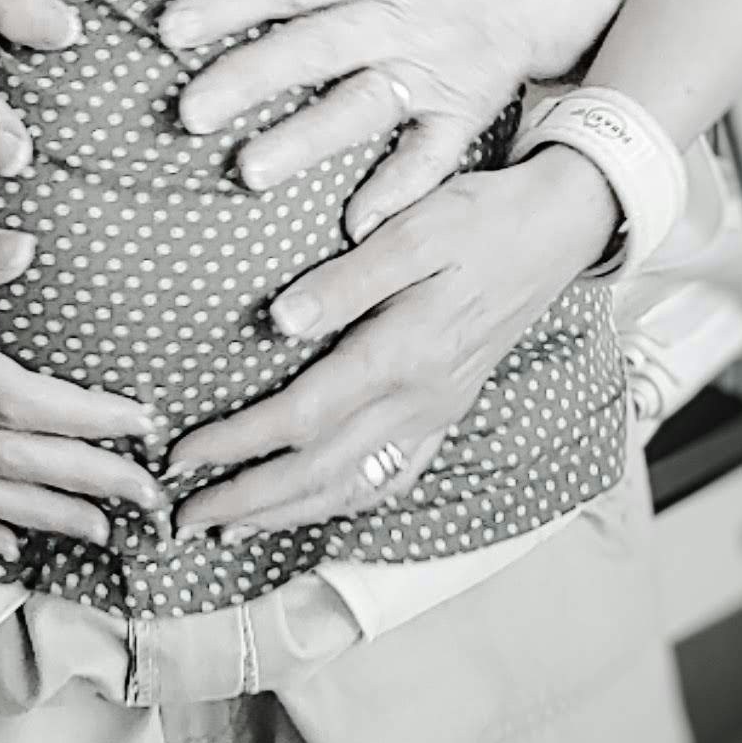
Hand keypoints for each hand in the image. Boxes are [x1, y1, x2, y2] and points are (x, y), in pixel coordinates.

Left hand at [158, 0, 639, 236]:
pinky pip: (432, 156)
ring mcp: (433, 68)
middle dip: (253, 80)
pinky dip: (400, 191)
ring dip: (308, 141)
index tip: (171, 28)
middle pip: (317, 49)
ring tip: (248, 171)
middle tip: (190, 112)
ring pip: (363, 107)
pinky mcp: (463, 109)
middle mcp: (398, 15)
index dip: (232, 0)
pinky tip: (358, 226)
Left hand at [164, 150, 615, 538]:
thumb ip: (348, 279)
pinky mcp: (450, 408)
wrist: (560, 228)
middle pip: (319, 470)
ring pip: (354, 483)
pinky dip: (345, 499)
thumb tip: (280, 321)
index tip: (181, 457)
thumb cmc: (482, 217)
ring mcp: (439, 411)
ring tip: (232, 526)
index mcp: (405, 353)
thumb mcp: (416, 228)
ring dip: (288, 512)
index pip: (301, 418)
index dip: (236, 444)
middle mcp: (421, 399)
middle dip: (247, 500)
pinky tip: (317, 504)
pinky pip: (393, 475)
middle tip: (183, 518)